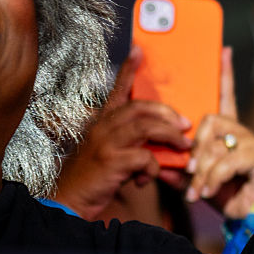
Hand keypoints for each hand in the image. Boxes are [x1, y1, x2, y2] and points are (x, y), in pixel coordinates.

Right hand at [54, 47, 189, 219]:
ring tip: (184, 146)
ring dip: (170, 136)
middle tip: (185, 125)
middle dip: (167, 113)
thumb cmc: (93, 179)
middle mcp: (101, 128)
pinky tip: (147, 179)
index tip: (138, 51)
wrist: (68, 202)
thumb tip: (161, 146)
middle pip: (140, 107)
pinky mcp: (110, 161)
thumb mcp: (111, 155)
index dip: (127, 70)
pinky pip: (144, 157)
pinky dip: (153, 168)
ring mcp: (105, 143)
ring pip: (147, 128)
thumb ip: (132, 145)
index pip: (116, 91)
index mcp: (101, 123)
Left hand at [177, 47, 253, 217]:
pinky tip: (208, 191)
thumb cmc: (226, 196)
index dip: (225, 74)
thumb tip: (157, 161)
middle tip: (188, 170)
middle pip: (212, 119)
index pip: (226, 97)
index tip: (223, 50)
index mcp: (227, 134)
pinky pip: (230, 160)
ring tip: (197, 189)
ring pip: (217, 143)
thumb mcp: (195, 180)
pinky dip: (214, 177)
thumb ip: (177, 169)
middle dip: (195, 146)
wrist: (249, 220)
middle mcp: (242, 134)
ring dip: (203, 169)